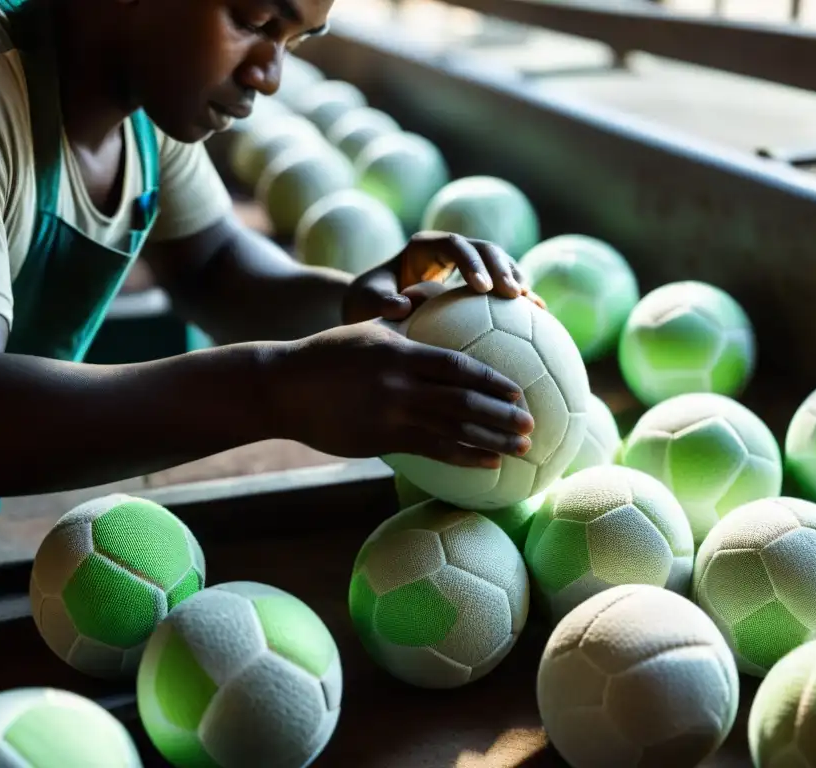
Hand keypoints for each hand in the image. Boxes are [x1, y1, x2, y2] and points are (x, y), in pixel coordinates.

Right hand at [277, 321, 534, 466]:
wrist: (282, 387)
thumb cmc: (327, 355)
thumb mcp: (365, 328)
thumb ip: (400, 319)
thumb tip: (426, 294)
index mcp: (401, 352)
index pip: (458, 365)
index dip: (493, 379)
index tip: (520, 390)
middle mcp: (401, 383)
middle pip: (464, 400)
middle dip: (503, 414)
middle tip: (532, 424)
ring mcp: (391, 414)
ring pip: (452, 428)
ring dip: (491, 439)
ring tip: (521, 447)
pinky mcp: (382, 438)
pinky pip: (431, 450)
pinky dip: (463, 456)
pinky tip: (487, 462)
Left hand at [342, 231, 544, 324]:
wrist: (374, 307)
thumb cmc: (368, 303)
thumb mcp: (367, 301)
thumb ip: (380, 302)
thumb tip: (401, 308)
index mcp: (423, 247)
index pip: (452, 245)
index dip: (470, 262)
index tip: (481, 288)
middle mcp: (448, 250)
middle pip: (482, 248)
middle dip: (500, 267)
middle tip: (513, 293)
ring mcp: (466, 264)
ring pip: (499, 262)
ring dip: (516, 278)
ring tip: (530, 303)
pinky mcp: (477, 281)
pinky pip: (502, 283)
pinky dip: (519, 295)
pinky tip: (538, 314)